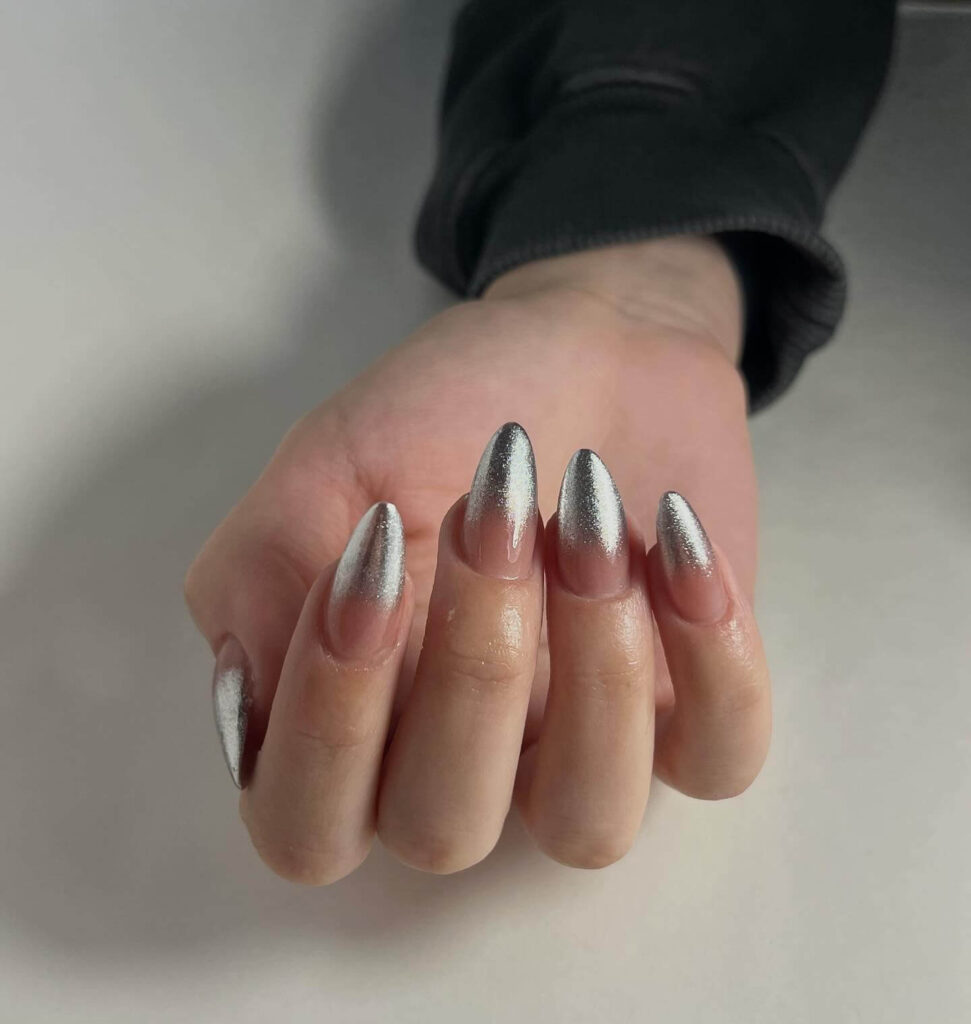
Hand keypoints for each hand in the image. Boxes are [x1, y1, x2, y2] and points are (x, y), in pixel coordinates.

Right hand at [185, 236, 770, 880]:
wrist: (594, 345)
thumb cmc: (449, 406)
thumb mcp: (330, 461)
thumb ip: (260, 573)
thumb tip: (251, 699)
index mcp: (355, 719)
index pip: (305, 823)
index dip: (330, 718)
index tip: (373, 547)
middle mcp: (462, 763)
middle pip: (445, 832)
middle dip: (471, 664)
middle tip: (494, 510)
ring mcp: (581, 750)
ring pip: (588, 822)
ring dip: (595, 662)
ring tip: (590, 513)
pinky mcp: (692, 714)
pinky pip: (721, 759)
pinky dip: (711, 652)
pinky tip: (676, 536)